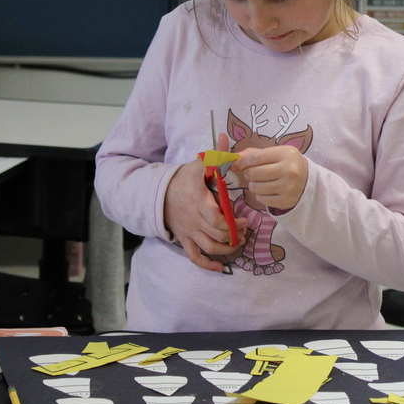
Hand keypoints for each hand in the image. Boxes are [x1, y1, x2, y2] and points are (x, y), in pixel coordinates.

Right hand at [162, 134, 244, 271]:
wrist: (158, 193)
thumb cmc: (183, 178)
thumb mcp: (199, 165)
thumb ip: (215, 155)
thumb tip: (226, 136)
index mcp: (198, 201)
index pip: (217, 220)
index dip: (234, 224)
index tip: (245, 220)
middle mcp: (193, 219)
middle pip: (217, 236)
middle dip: (235, 236)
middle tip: (245, 230)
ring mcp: (188, 231)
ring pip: (209, 248)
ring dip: (226, 250)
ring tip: (237, 243)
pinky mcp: (183, 239)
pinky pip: (194, 257)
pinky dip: (207, 264)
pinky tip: (220, 267)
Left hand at [230, 145, 308, 211]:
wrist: (307, 180)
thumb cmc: (287, 163)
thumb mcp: (276, 153)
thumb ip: (254, 154)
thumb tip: (234, 159)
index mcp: (286, 154)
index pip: (255, 157)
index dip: (242, 161)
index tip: (238, 164)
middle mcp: (288, 170)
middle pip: (253, 173)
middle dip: (248, 174)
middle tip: (254, 174)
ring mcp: (288, 187)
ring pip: (255, 187)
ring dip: (254, 185)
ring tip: (263, 182)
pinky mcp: (286, 201)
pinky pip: (261, 199)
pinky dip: (261, 195)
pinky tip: (269, 190)